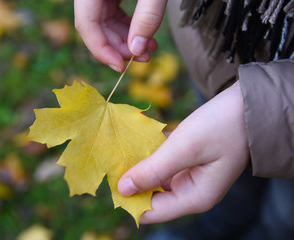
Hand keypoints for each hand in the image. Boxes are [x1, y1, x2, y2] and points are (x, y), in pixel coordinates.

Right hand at [74, 0, 167, 71]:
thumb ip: (147, 16)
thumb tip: (137, 50)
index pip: (85, 24)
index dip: (102, 50)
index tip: (122, 67)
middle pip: (95, 28)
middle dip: (120, 47)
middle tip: (143, 58)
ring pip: (105, 24)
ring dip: (127, 41)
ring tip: (149, 50)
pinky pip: (113, 15)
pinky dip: (129, 29)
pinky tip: (145, 38)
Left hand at [118, 82, 249, 223]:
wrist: (248, 105)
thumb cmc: (221, 127)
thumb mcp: (184, 148)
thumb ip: (153, 170)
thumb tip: (123, 189)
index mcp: (194, 197)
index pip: (152, 211)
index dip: (129, 199)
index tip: (109, 179)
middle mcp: (190, 190)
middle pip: (151, 194)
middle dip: (131, 179)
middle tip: (111, 158)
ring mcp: (188, 175)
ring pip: (154, 176)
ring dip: (138, 163)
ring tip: (118, 147)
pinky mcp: (186, 160)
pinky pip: (161, 161)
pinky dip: (149, 152)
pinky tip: (135, 138)